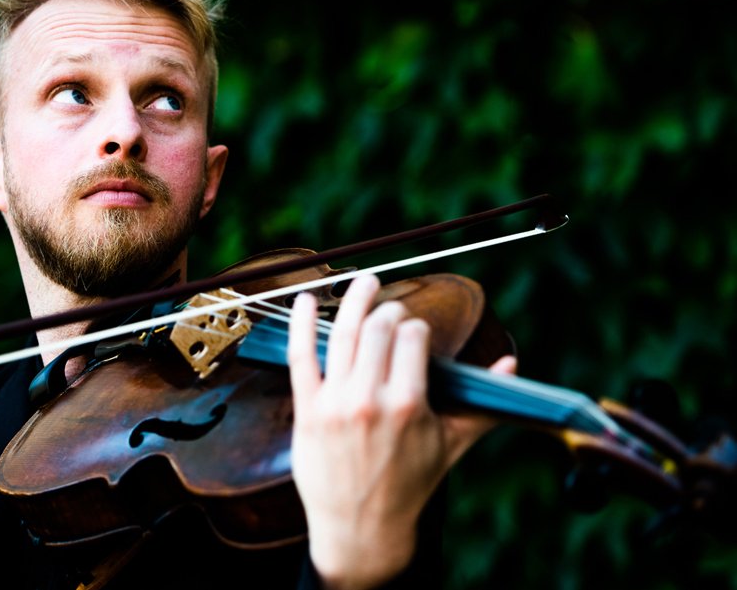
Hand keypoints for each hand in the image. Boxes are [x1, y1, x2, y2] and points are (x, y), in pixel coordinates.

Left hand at [286, 274, 515, 588]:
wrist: (362, 525)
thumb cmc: (410, 483)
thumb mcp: (452, 444)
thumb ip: (483, 402)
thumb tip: (510, 364)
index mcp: (409, 405)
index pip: (412, 338)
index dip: (415, 327)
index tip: (415, 331)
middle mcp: (370, 400)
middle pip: (377, 330)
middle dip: (388, 312)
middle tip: (391, 311)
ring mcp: (336, 404)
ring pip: (342, 336)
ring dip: (352, 301)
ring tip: (363, 282)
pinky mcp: (308, 411)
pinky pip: (300, 358)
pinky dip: (299, 325)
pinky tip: (301, 301)